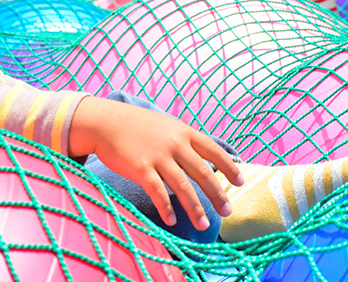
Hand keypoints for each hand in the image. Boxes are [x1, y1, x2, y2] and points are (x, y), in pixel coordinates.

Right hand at [69, 96, 242, 229]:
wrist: (106, 121)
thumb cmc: (136, 126)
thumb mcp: (166, 126)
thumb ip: (184, 140)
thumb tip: (204, 158)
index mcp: (184, 132)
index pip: (214, 150)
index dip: (230, 167)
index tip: (240, 182)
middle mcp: (175, 144)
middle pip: (203, 173)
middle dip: (217, 194)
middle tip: (227, 211)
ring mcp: (158, 156)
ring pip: (183, 186)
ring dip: (195, 208)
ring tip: (204, 225)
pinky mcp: (140, 167)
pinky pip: (158, 192)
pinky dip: (166, 208)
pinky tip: (172, 220)